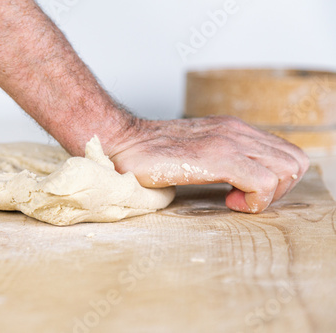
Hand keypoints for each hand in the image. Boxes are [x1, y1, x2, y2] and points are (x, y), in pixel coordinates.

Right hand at [107, 115, 309, 212]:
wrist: (123, 143)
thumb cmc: (150, 155)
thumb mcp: (196, 152)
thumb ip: (219, 159)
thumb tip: (236, 183)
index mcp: (233, 129)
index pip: (286, 153)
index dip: (275, 180)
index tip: (245, 191)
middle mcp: (237, 131)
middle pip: (294, 161)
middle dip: (278, 190)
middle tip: (246, 198)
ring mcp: (229, 141)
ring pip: (288, 170)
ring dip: (268, 195)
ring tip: (237, 199)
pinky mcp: (218, 157)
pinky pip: (263, 182)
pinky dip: (254, 200)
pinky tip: (228, 201)